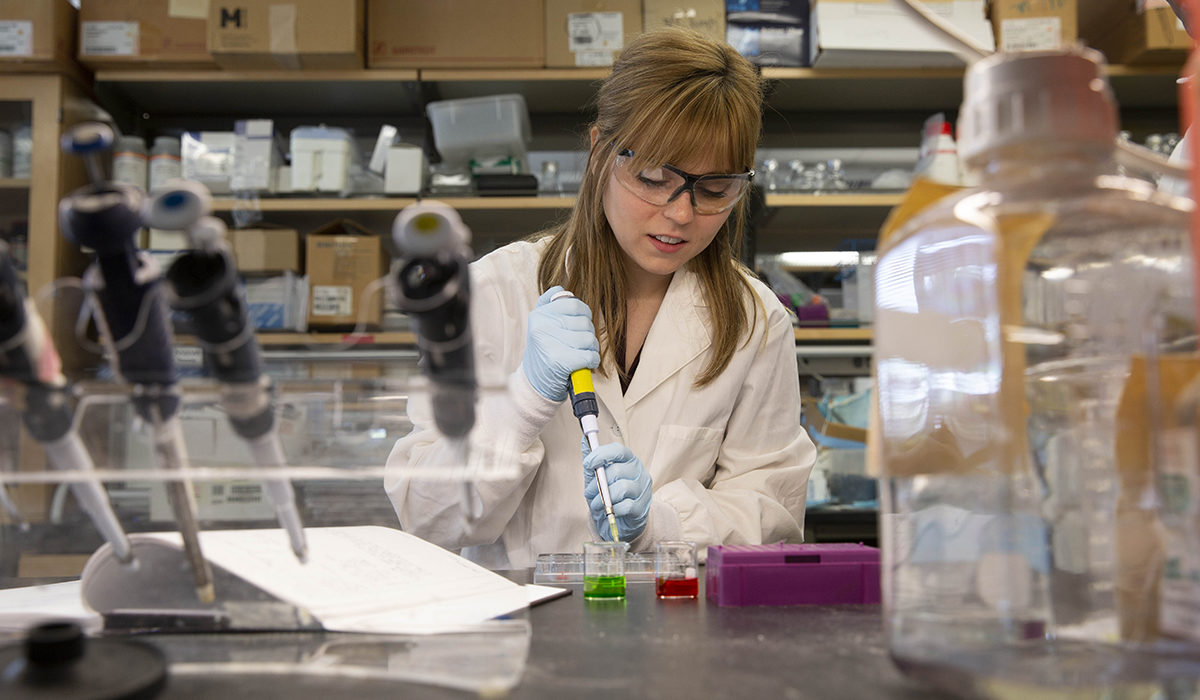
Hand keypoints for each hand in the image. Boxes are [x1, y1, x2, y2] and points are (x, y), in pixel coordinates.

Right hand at [520, 286, 599, 401]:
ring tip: (579, 354)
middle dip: (588, 334)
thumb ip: (550, 305)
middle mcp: (541, 325)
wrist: (534, 384)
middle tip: (578, 344)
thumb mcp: (541, 325)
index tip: (577, 326)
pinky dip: (591, 361)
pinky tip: (583, 364)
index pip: (573, 303)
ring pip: (589, 338)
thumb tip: (563, 290)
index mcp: (539, 313)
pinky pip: (589, 355)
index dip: (583, 314)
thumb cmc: (544, 354)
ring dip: (591, 349)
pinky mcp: (559, 360)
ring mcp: (549, 342)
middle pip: (584, 321)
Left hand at [583, 442, 651, 541]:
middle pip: (616, 471)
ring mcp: (643, 489)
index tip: (587, 463)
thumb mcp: (597, 479)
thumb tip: (584, 440)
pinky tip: (609, 511)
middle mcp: (639, 472)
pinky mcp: (642, 507)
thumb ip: (592, 462)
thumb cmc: (609, 496)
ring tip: (596, 504)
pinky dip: (613, 509)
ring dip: (603, 498)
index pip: (618, 450)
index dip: (601, 454)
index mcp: (629, 461)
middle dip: (598, 483)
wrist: (619, 522)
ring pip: (621, 488)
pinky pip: (626, 506)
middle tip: (589, 492)